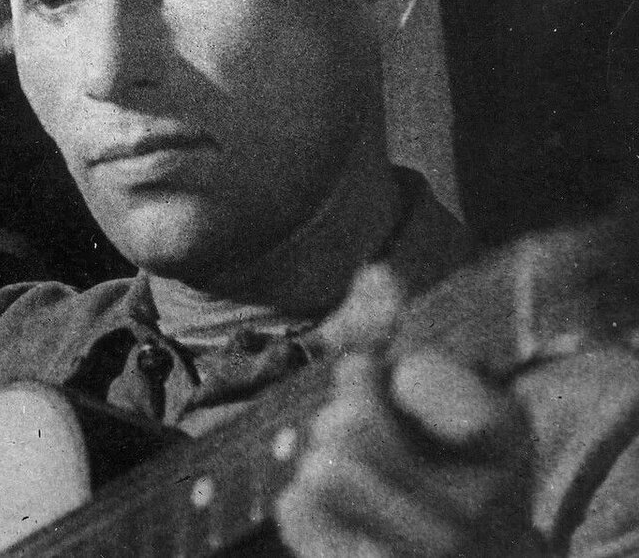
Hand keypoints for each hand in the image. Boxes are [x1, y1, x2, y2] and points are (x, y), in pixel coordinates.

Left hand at [276, 267, 543, 557]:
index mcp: (505, 439)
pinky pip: (298, 510)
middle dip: (342, 410)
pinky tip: (339, 512)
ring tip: (354, 472)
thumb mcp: (450, 391)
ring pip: (321, 469)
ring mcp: (428, 551)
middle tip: (363, 424)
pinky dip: (303, 501)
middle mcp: (477, 507)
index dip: (394, 371)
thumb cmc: (449, 462)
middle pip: (347, 423)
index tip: (408, 383)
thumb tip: (376, 274)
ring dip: (322, 459)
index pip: (415, 372)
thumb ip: (403, 332)